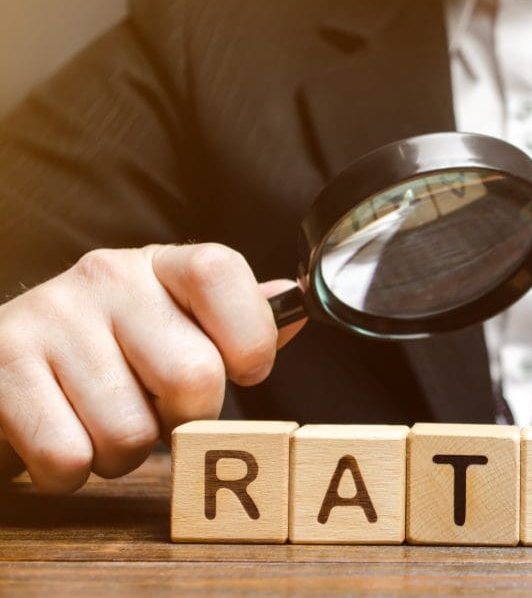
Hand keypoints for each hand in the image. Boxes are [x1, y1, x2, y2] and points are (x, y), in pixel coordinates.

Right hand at [0, 243, 305, 492]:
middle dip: (185, 420)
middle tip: (159, 413)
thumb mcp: (179, 322)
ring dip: (125, 455)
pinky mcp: (2, 364)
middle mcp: (107, 277)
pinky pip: (68, 456)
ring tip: (106, 424)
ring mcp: (51, 317)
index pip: (222, 273)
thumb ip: (241, 324)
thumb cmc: (116, 348)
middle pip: (193, 376)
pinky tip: (67, 438)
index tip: (240, 372)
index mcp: (163, 263)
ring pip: (130, 433)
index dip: (247, 339)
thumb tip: (297, 312)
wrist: (9, 356)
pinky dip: (73, 472)